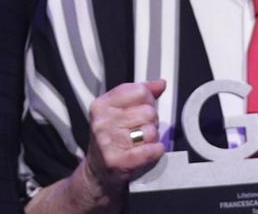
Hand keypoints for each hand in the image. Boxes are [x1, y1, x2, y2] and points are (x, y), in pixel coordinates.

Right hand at [82, 80, 166, 199]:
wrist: (98, 173)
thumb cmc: (111, 139)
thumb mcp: (118, 112)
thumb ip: (139, 94)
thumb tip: (160, 83)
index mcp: (101, 105)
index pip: (139, 91)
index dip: (147, 100)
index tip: (141, 109)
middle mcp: (102, 122)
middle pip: (148, 112)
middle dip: (150, 122)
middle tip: (140, 130)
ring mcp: (108, 142)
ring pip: (151, 131)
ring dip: (152, 139)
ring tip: (141, 143)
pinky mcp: (118, 161)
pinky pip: (150, 150)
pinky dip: (156, 151)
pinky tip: (148, 152)